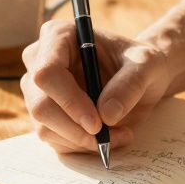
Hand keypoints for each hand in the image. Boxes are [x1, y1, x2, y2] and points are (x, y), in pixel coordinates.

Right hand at [20, 20, 172, 152]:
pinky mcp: (45, 115)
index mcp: (58, 36)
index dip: (69, 101)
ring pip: (45, 127)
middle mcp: (39, 61)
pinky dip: (81, 146)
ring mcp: (38, 91)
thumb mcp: (146, 65)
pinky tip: (107, 137)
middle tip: (108, 136)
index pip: (47, 72)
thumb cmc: (140, 63)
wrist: (140, 78)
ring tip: (118, 134)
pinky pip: (54, 140)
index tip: (97, 123)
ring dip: (83, 140)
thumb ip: (130, 84)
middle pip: (40, 105)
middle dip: (75, 128)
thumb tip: (106, 114)